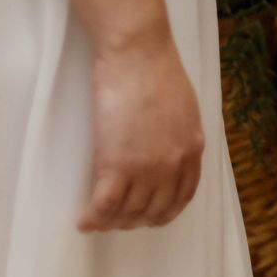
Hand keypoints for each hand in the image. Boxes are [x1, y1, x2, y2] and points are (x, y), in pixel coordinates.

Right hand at [80, 28, 204, 232]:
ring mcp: (146, 168)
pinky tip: (84, 222)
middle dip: (136, 220)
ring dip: (112, 222)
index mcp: (192, 149)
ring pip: (128, 212)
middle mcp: (172, 165)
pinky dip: (93, 219)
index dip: (163, 212)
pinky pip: (103, 206)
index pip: (181, 197)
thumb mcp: (184, 107)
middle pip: (154, 210)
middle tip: (120, 219)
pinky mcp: (117, 165)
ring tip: (99, 219)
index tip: (149, 215)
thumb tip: (168, 148)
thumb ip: (180, 135)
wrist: (137, 53)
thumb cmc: (156, 68)